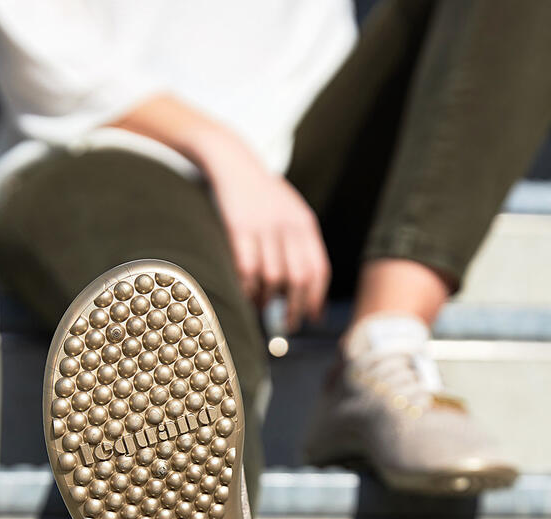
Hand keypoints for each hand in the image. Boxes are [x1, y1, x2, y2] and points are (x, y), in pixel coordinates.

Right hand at [201, 134, 330, 331]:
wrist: (232, 161)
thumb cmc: (261, 193)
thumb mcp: (290, 212)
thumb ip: (300, 242)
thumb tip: (305, 284)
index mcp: (304, 224)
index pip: (318, 269)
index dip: (316, 298)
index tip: (312, 317)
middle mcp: (288, 227)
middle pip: (298, 279)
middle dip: (294, 309)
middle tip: (288, 325)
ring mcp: (264, 228)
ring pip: (272, 278)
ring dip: (268, 301)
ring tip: (263, 308)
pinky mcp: (239, 229)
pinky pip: (247, 269)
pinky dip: (247, 288)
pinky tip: (246, 294)